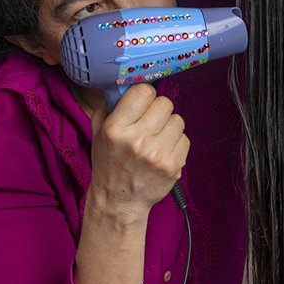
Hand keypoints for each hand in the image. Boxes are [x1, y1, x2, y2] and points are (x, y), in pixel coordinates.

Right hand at [87, 83, 188, 223]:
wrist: (119, 201)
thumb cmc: (108, 164)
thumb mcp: (98, 133)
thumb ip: (110, 105)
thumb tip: (124, 81)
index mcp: (115, 129)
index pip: (143, 91)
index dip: (144, 95)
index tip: (142, 103)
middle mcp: (137, 140)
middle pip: (165, 103)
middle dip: (158, 110)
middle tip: (150, 122)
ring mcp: (157, 154)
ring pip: (178, 120)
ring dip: (169, 126)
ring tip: (156, 138)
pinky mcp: (173, 166)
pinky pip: (185, 139)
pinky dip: (176, 142)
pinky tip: (163, 151)